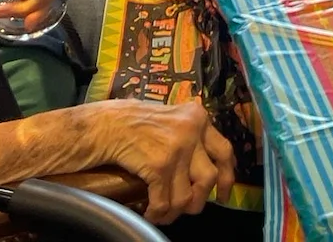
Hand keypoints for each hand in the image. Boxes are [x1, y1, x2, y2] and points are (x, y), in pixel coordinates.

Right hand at [91, 100, 235, 222]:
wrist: (105, 124)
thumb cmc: (133, 122)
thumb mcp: (170, 118)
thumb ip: (190, 135)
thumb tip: (202, 168)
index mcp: (198, 118)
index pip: (225, 151)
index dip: (228, 177)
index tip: (224, 195)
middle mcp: (192, 131)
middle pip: (209, 178)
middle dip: (198, 200)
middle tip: (187, 208)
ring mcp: (177, 148)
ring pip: (186, 196)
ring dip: (174, 211)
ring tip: (164, 213)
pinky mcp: (159, 165)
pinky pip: (164, 201)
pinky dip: (157, 213)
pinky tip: (150, 213)